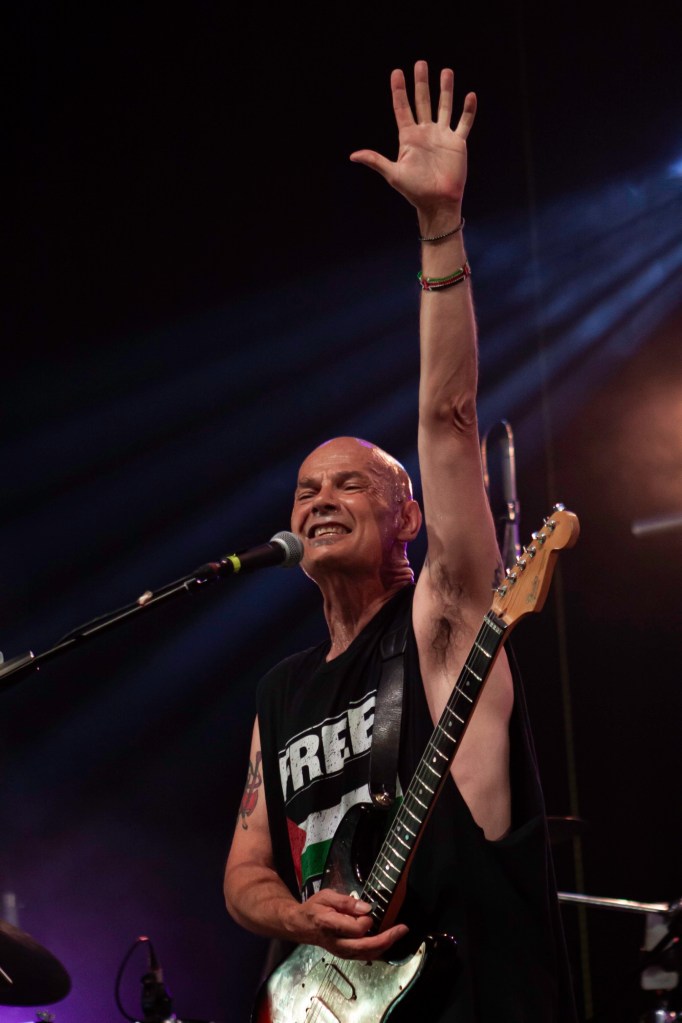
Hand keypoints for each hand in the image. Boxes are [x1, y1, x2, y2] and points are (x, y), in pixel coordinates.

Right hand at [286, 889, 408, 960]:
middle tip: (402, 928)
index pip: (355, 929)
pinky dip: (378, 951)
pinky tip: (388, 942)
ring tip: (399, 934)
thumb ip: (346, 902)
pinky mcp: (345, 955)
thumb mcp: (326, 896)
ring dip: (385, 946)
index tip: (369, 910)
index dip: (366, 920)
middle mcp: (337, 943)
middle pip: (365, 947)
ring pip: (367, 955)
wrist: (300, 926)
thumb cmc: (314, 908)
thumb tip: (366, 908)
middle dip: (387, 938)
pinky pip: (364, 956)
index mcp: (330, 926)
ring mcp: (341, 952)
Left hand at [350, 60, 475, 223]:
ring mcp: (442, 136)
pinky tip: (470, 96)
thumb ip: (375, 161)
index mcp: (409, 137)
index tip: (396, 72)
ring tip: (446, 71)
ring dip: (445, 90)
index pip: (402, 108)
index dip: (399, 90)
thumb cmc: (414, 191)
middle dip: (421, 83)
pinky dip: (468, 110)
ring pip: (444, 107)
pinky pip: (464, 123)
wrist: (437, 203)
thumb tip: (353, 156)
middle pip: (423, 101)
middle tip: (420, 64)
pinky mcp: (457, 143)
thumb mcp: (393, 174)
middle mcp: (425, 132)